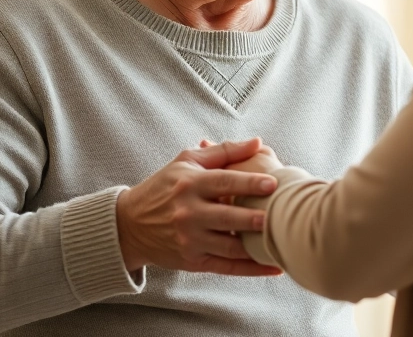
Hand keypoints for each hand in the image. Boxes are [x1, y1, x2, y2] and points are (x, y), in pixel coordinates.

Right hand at [115, 138, 282, 275]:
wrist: (130, 225)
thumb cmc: (164, 187)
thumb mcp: (186, 162)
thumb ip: (224, 151)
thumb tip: (258, 142)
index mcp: (190, 185)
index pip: (224, 182)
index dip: (250, 182)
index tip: (273, 183)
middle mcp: (189, 213)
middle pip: (229, 216)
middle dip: (255, 217)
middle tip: (279, 214)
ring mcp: (191, 240)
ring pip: (230, 246)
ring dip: (257, 245)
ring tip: (281, 239)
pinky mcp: (193, 261)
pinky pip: (227, 266)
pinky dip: (252, 269)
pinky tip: (273, 266)